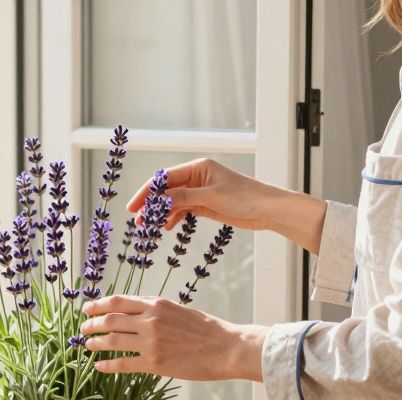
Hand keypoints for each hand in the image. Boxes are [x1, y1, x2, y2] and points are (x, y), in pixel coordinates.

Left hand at [80, 295, 267, 381]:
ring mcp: (151, 343)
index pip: (118, 302)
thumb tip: (134, 308)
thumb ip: (156, 308)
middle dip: (93, 324)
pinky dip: (107, 365)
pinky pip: (123, 364)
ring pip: (112, 341)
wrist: (226, 348)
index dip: (99, 305)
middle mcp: (150, 321)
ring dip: (96, 343)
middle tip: (84, 328)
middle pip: (110, 320)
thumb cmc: (206, 329)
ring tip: (88, 345)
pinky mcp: (154, 363)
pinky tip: (99, 366)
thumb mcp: (179, 309)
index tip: (88, 308)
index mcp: (156, 305)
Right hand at [126, 158, 328, 253]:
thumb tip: (159, 200)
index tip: (133, 207)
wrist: (268, 210)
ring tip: (150, 228)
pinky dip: (174, 218)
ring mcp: (201, 191)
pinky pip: (183, 209)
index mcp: (198, 168)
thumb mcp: (211, 197)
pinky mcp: (206, 204)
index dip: (147, 192)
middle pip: (166, 190)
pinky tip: (167, 228)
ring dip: (161, 213)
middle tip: (139, 221)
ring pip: (173, 201)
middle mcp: (197, 177)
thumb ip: (183, 197)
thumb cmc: (245, 197)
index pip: (165, 178)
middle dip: (152, 205)